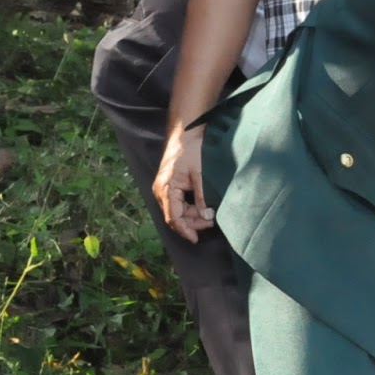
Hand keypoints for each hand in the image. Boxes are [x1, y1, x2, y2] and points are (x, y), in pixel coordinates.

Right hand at [153, 125, 213, 242]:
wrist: (185, 134)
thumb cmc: (191, 151)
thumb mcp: (200, 174)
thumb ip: (202, 196)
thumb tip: (206, 216)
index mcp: (166, 189)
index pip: (173, 217)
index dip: (185, 230)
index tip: (195, 239)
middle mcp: (161, 191)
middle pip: (176, 216)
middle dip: (193, 222)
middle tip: (212, 222)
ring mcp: (164, 189)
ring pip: (178, 211)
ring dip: (193, 216)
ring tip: (211, 215)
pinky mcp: (169, 186)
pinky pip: (178, 203)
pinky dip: (191, 208)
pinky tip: (203, 208)